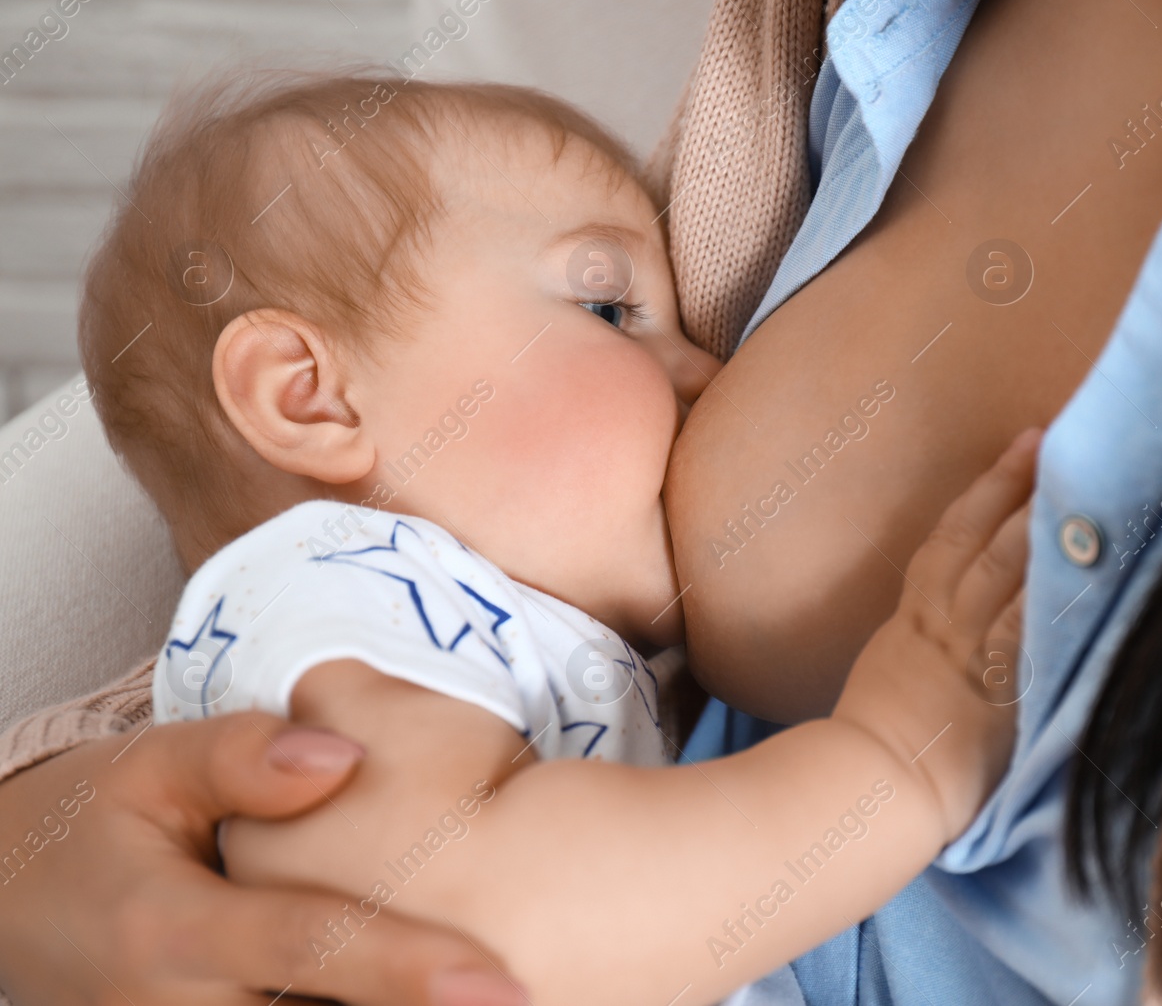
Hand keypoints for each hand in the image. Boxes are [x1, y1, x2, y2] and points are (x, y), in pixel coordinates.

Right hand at [0, 712, 525, 1004]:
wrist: (7, 908)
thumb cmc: (93, 827)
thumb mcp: (145, 770)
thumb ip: (240, 757)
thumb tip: (342, 755)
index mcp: (172, 932)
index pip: (311, 948)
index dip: (408, 969)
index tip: (506, 986)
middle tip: (534, 995)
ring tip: (503, 996)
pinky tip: (437, 993)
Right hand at [833, 427, 1038, 841]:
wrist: (864, 787)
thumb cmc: (868, 756)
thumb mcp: (890, 687)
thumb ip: (919, 659)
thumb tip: (942, 649)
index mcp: (913, 622)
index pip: (948, 540)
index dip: (985, 492)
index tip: (1017, 450)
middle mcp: (940, 622)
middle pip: (980, 537)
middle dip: (1016, 484)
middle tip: (1051, 437)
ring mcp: (966, 648)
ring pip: (1002, 567)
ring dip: (1038, 520)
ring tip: (1074, 480)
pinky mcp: (992, 683)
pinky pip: (1026, 625)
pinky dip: (1053, 591)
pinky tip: (1084, 562)